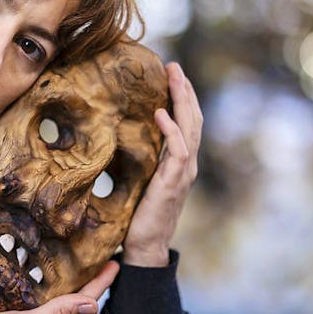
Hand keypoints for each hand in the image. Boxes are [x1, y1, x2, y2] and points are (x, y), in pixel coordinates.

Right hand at [0, 261, 118, 313]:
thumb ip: (58, 313)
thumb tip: (92, 305)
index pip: (86, 303)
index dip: (101, 283)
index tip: (114, 265)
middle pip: (75, 301)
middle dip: (89, 281)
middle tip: (98, 260)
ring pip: (57, 300)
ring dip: (68, 283)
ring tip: (75, 264)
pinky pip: (38, 300)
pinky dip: (45, 286)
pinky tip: (40, 276)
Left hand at [123, 62, 202, 266]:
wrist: (144, 247)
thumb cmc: (138, 215)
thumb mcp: (140, 179)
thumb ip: (140, 158)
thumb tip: (119, 135)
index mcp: (179, 161)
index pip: (186, 122)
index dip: (181, 98)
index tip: (171, 74)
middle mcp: (186, 164)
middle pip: (192, 119)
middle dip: (185, 90)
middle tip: (174, 66)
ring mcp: (183, 173)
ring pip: (190, 129)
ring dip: (182, 101)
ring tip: (174, 77)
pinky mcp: (173, 183)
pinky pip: (177, 151)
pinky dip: (172, 130)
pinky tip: (161, 113)